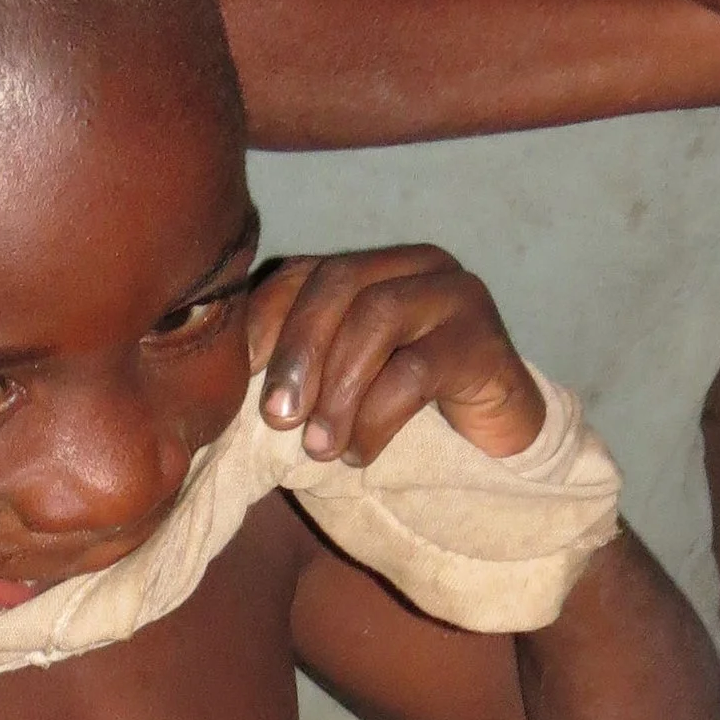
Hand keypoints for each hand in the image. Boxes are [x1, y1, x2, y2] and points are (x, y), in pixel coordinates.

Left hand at [250, 247, 545, 462]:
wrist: (494, 454)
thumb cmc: (403, 423)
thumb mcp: (340, 392)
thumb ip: (300, 374)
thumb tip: (226, 390)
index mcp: (373, 267)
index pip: (306, 270)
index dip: (266, 318)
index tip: (238, 375)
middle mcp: (416, 266)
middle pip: (339, 282)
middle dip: (298, 351)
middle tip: (277, 419)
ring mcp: (455, 296)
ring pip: (377, 317)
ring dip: (337, 389)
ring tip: (320, 447)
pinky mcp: (484, 341)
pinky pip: (417, 370)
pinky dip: (378, 416)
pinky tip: (361, 453)